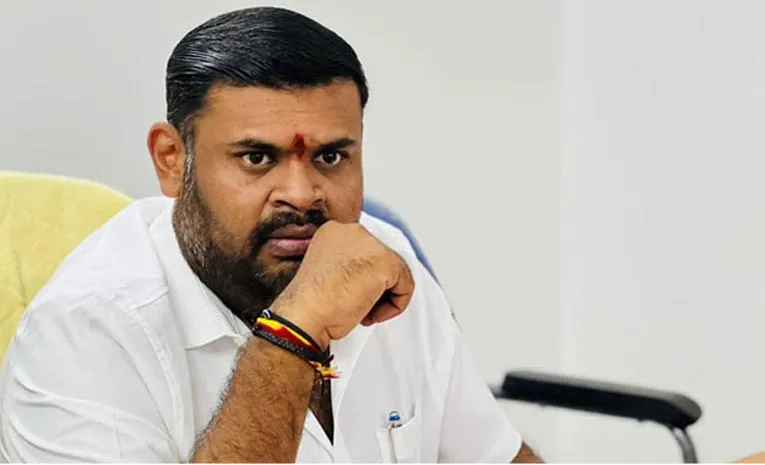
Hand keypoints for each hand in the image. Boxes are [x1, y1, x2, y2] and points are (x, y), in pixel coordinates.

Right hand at [271, 221, 414, 348]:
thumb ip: (349, 266)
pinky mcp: (386, 262)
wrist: (303, 316)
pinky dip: (394, 306)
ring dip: (383, 298)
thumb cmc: (309, 305)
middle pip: (383, 261)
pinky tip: (369, 314)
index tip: (347, 295)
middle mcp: (352, 231)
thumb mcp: (328, 274)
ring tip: (360, 311)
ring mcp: (370, 244)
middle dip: (374, 287)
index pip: (366, 253)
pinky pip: (406, 286)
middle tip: (354, 306)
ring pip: (396, 273)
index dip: (362, 280)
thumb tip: (371, 276)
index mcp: (334, 231)